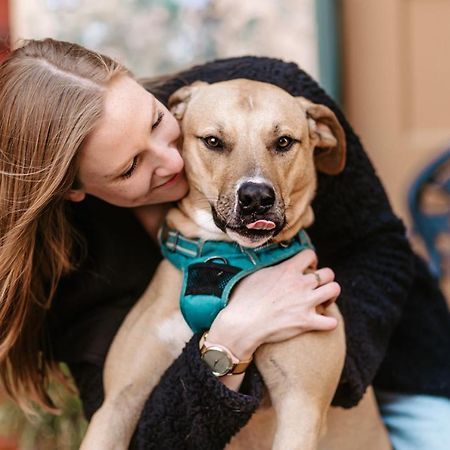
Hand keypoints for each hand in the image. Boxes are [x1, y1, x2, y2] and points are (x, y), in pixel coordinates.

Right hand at [207, 249, 339, 359]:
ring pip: (334, 290)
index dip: (311, 260)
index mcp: (287, 270)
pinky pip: (331, 322)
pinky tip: (321, 322)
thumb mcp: (255, 275)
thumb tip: (274, 264)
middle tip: (315, 286)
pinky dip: (329, 322)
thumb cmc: (243, 299)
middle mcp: (300, 284)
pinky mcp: (307, 322)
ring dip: (330, 295)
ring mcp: (306, 303)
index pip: (310, 254)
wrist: (242, 323)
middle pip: (328, 273)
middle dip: (324, 278)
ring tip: (322, 300)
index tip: (307, 267)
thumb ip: (272, 268)